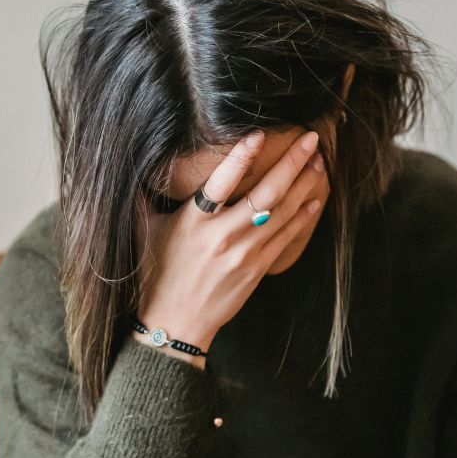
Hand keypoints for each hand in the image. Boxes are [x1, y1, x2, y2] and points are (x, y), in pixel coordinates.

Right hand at [133, 129, 325, 367]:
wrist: (176, 322)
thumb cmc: (157, 274)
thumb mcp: (144, 231)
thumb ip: (144, 197)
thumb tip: (138, 163)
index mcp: (193, 222)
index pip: (220, 182)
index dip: (240, 157)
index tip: (259, 134)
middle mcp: (222, 236)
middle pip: (265, 194)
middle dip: (291, 163)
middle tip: (311, 140)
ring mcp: (244, 254)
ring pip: (282, 212)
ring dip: (303, 184)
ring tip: (318, 162)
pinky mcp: (257, 269)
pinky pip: (285, 237)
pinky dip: (302, 216)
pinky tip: (314, 198)